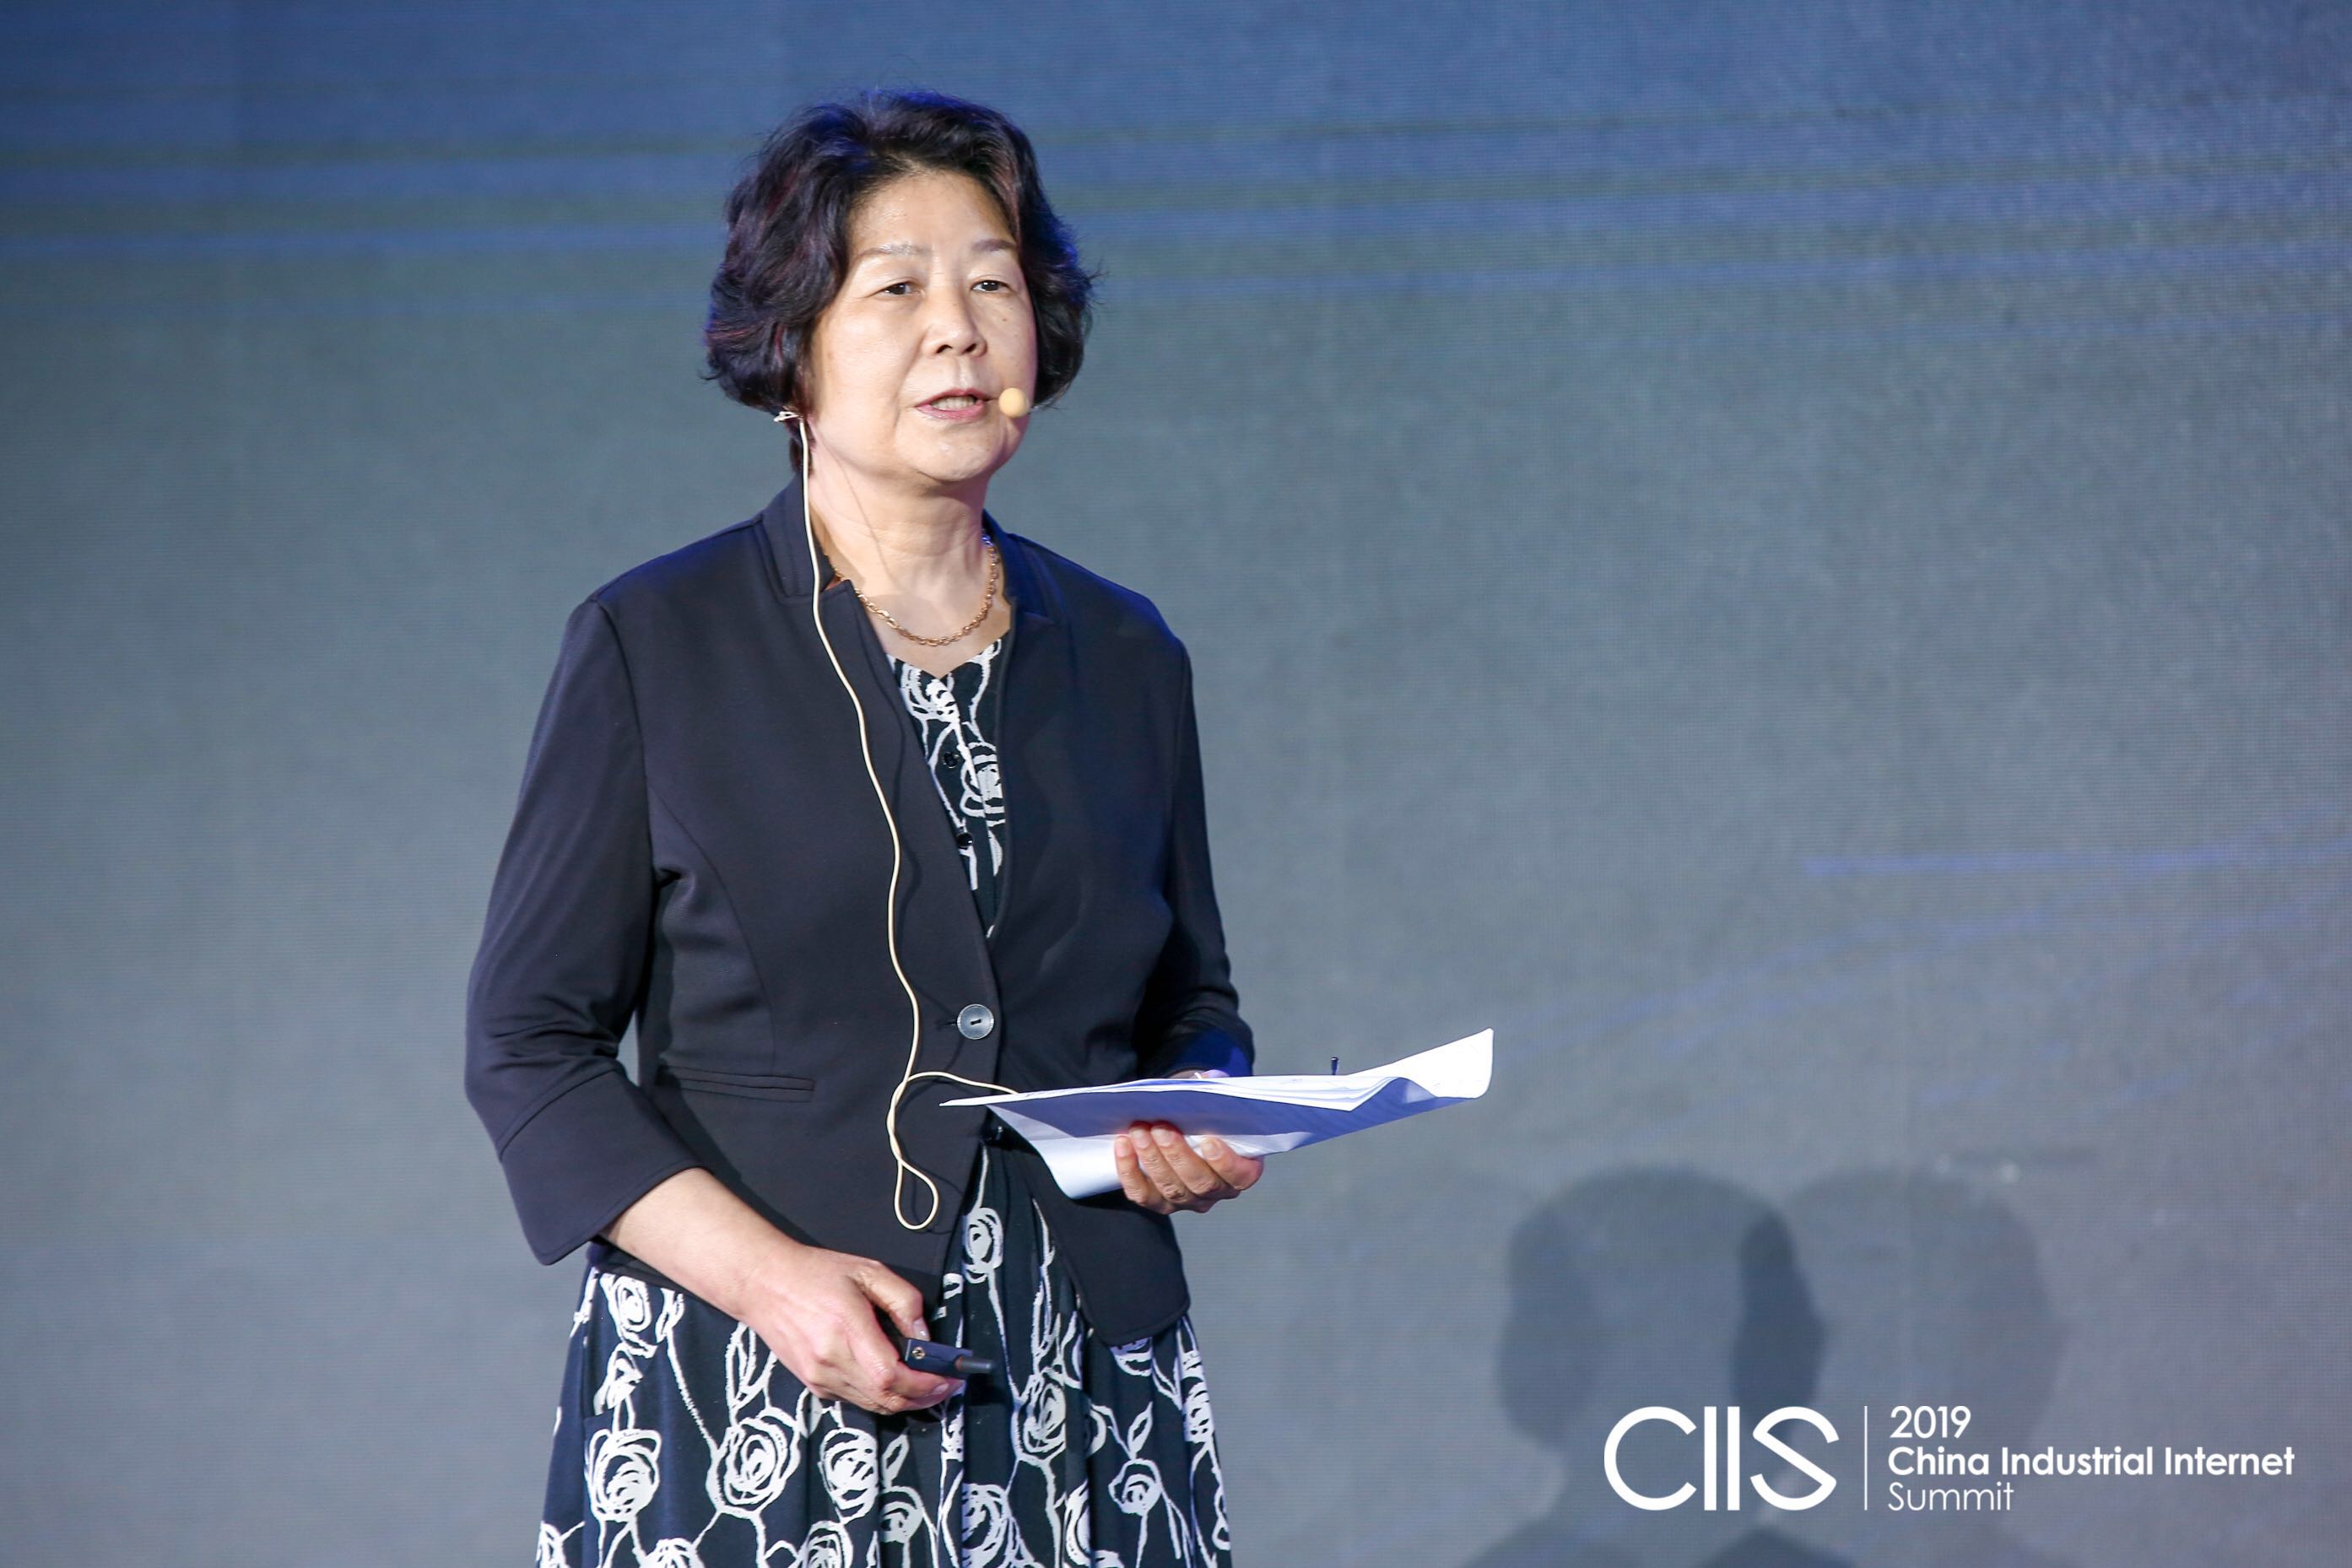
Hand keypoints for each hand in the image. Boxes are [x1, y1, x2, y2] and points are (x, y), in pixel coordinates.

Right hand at [735, 1239, 962, 1415]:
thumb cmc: (817, 1273)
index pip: (892, 1376)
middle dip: (923, 1398)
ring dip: (904, 1401)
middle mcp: (831, 1361)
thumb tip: (924, 1337)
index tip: (949, 1377)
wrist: (764, 1284)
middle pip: (886, 1399)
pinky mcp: (813, 1384)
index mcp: (847, 1330)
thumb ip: (904, 1301)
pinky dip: (879, 1396)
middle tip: (945, 1384)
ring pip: (872, 1405)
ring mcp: (820, 1377)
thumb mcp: (869, 1272)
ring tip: (926, 1385)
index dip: (925, 1384)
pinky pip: (855, 1400)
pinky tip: (892, 1381)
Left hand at [1114, 1073, 1263, 1214]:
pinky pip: (1142, 1194)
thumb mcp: (1218, 1099)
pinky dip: (1130, 1170)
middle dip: (1177, 1154)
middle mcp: (1216, 1191)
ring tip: (1138, 1130)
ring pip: (1171, 1189)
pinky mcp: (1159, 1201)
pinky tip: (1123, 1145)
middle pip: (1200, 1183)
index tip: (1208, 1140)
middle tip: (1160, 1126)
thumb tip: (1208, 1079)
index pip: (1239, 1175)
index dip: (1225, 1162)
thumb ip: (1218, 1090)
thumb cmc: (1205, 1113)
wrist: (1183, 1125)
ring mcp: (1187, 1199)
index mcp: (1241, 1169)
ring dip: (1152, 1158)